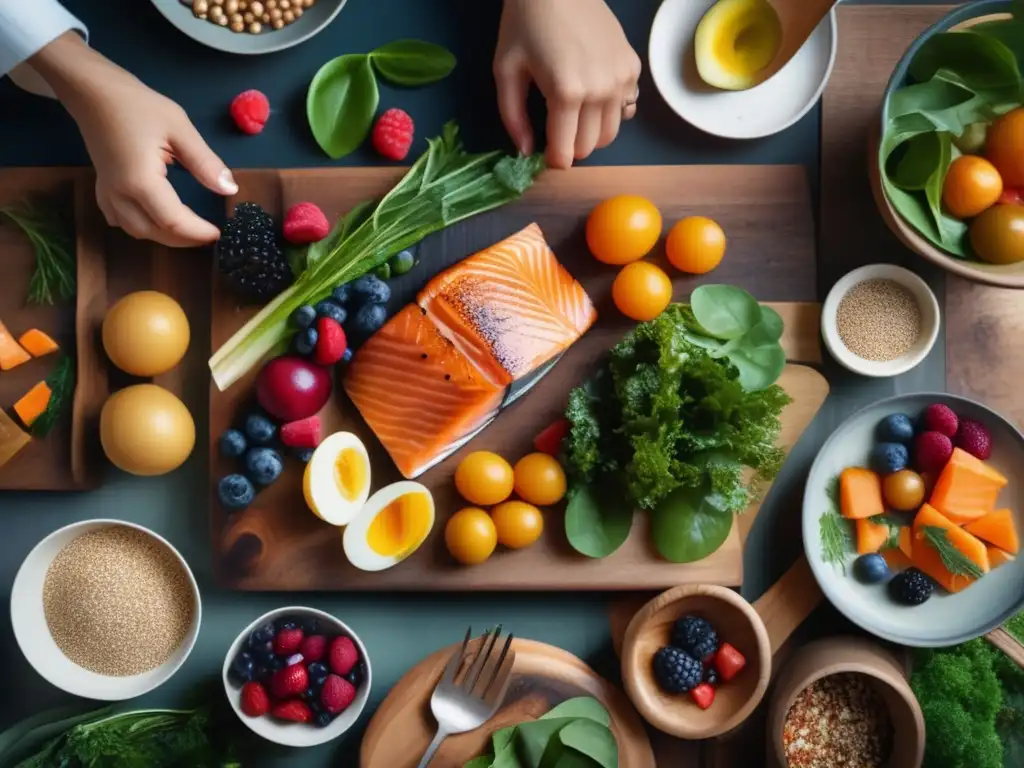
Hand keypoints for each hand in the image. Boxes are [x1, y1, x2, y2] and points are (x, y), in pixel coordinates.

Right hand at [29, 33, 235, 246]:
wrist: (93, 91)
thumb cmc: (136, 105)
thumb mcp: (179, 128)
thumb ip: (205, 162)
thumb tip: (229, 189)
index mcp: (140, 181)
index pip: (173, 221)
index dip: (198, 232)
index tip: (219, 233)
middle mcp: (120, 194)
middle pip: (154, 232)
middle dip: (184, 239)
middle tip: (209, 234)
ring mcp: (107, 193)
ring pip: (136, 231)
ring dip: (163, 236)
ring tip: (189, 230)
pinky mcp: (102, 188)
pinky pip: (120, 220)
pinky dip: (141, 226)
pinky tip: (155, 219)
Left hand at [494, 0, 640, 168]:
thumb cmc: (526, 24)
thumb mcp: (506, 71)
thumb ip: (513, 118)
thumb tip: (525, 153)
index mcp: (566, 94)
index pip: (566, 153)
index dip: (552, 159)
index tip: (543, 151)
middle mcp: (600, 91)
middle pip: (590, 147)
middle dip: (570, 146)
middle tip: (555, 127)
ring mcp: (621, 79)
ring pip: (611, 133)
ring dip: (591, 132)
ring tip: (573, 113)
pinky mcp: (632, 67)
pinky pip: (626, 108)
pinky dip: (610, 111)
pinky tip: (593, 96)